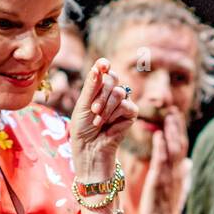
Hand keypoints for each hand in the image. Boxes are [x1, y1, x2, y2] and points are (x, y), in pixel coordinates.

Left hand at [68, 59, 137, 179]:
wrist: (90, 149)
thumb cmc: (82, 128)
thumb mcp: (83, 105)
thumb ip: (91, 86)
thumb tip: (99, 67)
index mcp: (98, 87)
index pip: (103, 70)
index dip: (104, 65)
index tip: (103, 65)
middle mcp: (111, 92)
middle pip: (113, 79)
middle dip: (102, 95)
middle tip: (94, 110)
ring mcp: (122, 102)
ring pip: (119, 93)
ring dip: (107, 108)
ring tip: (98, 122)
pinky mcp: (131, 113)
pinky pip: (126, 106)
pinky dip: (115, 116)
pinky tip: (108, 127)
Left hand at [140, 109, 191, 213]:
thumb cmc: (169, 208)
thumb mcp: (177, 188)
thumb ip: (183, 174)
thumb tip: (189, 163)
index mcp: (180, 171)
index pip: (181, 147)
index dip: (179, 131)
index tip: (177, 116)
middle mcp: (177, 171)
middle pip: (179, 144)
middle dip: (177, 127)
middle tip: (174, 110)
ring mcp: (169, 175)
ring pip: (173, 149)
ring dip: (171, 132)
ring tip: (169, 116)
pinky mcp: (159, 181)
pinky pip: (160, 161)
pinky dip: (160, 147)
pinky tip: (158, 135)